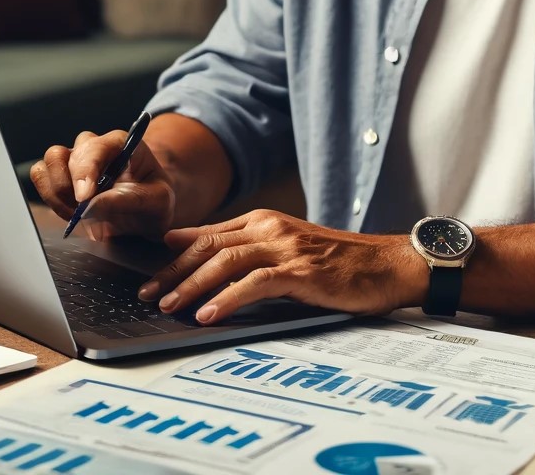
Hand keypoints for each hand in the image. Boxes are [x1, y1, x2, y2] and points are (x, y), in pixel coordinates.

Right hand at [30, 129, 175, 239]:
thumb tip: (92, 205)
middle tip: (82, 212)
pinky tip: (69, 213)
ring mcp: (75, 160)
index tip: (84, 198)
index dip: (84, 171)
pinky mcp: (62, 177)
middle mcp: (93, 147)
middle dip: (67, 187)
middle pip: (62, 154)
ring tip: (77, 214)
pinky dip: (49, 198)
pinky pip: (41, 178)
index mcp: (120, 143)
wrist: (148, 211)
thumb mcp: (156, 202)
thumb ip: (128, 201)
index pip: (94, 148)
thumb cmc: (154, 200)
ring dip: (56, 193)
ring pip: (47, 164)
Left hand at [137, 209, 426, 323]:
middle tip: (148, 295)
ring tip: (169, 306)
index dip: (174, 257)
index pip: (206, 236)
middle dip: (173, 272)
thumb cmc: (337, 263)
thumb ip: (248, 251)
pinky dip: (227, 298)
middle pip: (207, 246)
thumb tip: (203, 259)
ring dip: (191, 285)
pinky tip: (209, 314)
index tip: (150, 277)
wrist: (386, 264)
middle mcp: (268, 227)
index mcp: (261, 220)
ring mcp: (284, 246)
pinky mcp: (300, 269)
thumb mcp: (286, 250)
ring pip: (224, 261)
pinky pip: (255, 282)